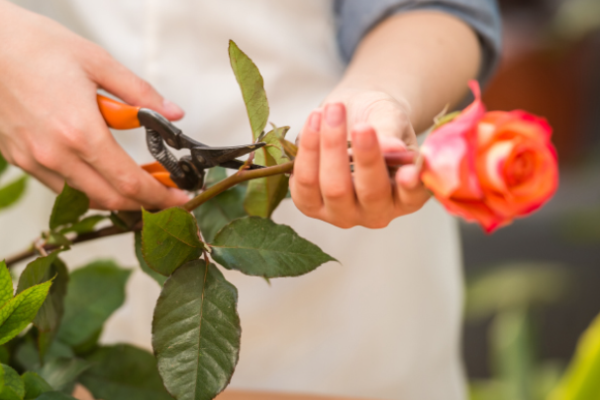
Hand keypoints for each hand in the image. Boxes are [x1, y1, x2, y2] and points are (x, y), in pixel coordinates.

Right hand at [0, 2, 189, 209]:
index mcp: (80, 131)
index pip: (130, 181)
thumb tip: (174, 113)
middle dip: (145, 202)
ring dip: (117, 197)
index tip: (181, 198)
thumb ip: (140, 94)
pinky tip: (102, 171)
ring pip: (85, 198)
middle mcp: (55, 154)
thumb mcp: (97, 61)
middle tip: (167, 195)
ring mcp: (34, 160)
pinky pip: (60, 187)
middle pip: (111, 199)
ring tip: (140, 182)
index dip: (161, 196)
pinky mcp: (19, 159)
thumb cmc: (33, 46)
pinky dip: (88, 188)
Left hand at [290, 90, 429, 228]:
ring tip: (332, 110)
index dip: (411, 187)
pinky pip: (304, 182)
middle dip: (365, 157)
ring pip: (334, 188)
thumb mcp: (391, 119)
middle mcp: (376, 212)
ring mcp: (342, 212)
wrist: (349, 114)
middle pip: (370, 194)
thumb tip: (393, 149)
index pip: (411, 196)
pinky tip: (315, 120)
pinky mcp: (310, 204)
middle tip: (362, 126)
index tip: (408, 172)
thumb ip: (390, 135)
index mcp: (405, 198)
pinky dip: (308, 148)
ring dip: (331, 146)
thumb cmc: (378, 119)